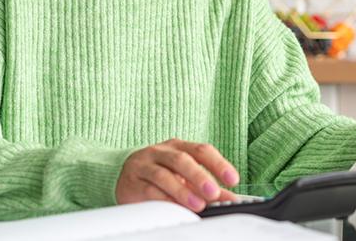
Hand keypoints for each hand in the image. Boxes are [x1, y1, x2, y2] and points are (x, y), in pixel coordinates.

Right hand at [115, 138, 239, 211]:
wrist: (123, 176)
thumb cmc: (159, 173)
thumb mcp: (184, 177)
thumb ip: (206, 187)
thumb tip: (230, 198)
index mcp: (177, 146)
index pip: (201, 150)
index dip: (218, 164)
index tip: (233, 179)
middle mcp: (160, 151)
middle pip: (181, 159)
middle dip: (199, 176)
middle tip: (214, 192)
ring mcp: (143, 165)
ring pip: (163, 175)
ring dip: (182, 191)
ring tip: (198, 205)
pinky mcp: (131, 182)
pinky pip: (148, 191)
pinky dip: (164, 200)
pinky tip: (175, 208)